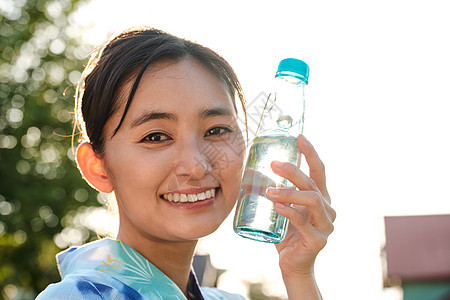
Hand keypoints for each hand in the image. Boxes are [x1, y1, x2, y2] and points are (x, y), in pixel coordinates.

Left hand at [266, 134, 334, 278]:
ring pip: (311, 200)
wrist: (292, 265)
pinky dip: (289, 212)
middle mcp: (327, 208)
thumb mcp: (282, 208)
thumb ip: (277, 191)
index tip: (298, 136)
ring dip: (289, 192)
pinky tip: (277, 206)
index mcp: (319, 197)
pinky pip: (303, 222)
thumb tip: (257, 170)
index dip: (310, 152)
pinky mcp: (318, 240)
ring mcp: (325, 224)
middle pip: (312, 182)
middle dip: (293, 170)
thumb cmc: (287, 234)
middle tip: (273, 163)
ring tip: (269, 191)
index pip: (318, 170)